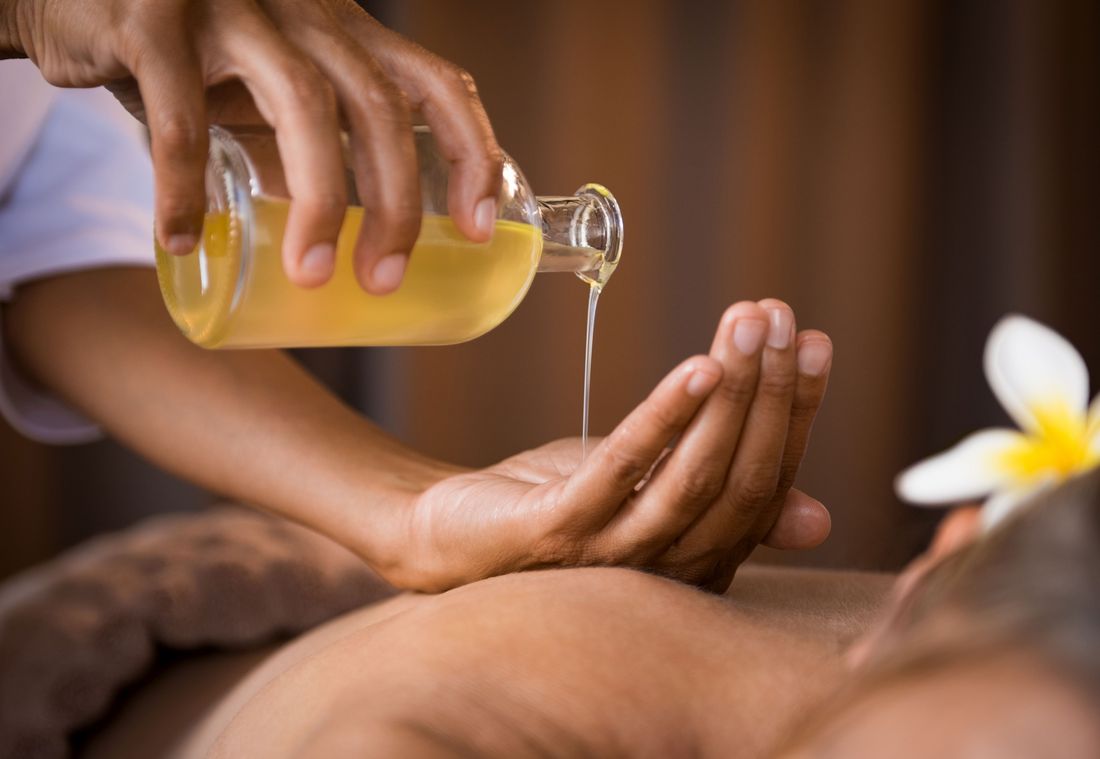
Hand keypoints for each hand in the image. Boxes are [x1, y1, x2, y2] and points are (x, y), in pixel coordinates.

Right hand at [5, 0, 500, 291]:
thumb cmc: (190, 51)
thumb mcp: (267, 88)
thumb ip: (305, 145)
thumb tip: (338, 232)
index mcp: (345, 33)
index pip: (437, 83)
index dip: (473, 153)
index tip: (481, 228)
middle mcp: (304, 14)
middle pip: (380, 106)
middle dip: (395, 203)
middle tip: (384, 279)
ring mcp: (234, 10)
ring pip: (304, 104)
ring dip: (317, 201)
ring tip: (312, 275)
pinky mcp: (154, 20)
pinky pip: (180, 114)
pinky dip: (182, 186)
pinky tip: (181, 239)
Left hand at [374, 300, 832, 592]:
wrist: (451, 537)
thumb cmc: (559, 508)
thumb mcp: (651, 497)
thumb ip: (720, 498)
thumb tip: (818, 519)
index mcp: (700, 561)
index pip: (768, 485)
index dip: (795, 413)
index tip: (813, 341)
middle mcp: (668, 570)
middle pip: (742, 480)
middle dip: (771, 392)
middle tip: (781, 317)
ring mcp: (612, 556)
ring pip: (694, 476)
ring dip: (731, 394)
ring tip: (747, 325)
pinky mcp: (558, 532)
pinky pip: (622, 470)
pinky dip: (664, 417)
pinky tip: (696, 366)